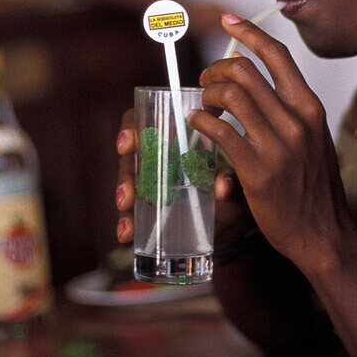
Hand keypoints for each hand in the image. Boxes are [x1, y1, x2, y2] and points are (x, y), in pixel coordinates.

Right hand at [114, 108, 256, 247]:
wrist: (230, 225)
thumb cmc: (231, 191)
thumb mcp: (233, 181)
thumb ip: (230, 178)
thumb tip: (223, 187)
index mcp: (177, 138)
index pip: (146, 123)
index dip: (130, 129)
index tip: (126, 145)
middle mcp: (158, 156)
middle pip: (131, 156)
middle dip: (124, 174)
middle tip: (127, 193)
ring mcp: (149, 181)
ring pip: (128, 183)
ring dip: (123, 198)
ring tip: (126, 214)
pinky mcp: (147, 207)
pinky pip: (131, 210)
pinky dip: (127, 221)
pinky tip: (126, 233)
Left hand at [189, 13, 353, 269]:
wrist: (323, 234)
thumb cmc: (314, 188)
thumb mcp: (313, 141)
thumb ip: (290, 114)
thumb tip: (258, 89)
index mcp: (311, 109)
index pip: (279, 57)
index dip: (250, 33)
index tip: (229, 21)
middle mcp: (297, 121)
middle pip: (247, 72)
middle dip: (217, 68)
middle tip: (205, 78)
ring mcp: (278, 146)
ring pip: (232, 96)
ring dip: (208, 94)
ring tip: (201, 104)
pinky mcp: (258, 171)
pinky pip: (222, 133)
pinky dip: (202, 121)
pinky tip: (197, 124)